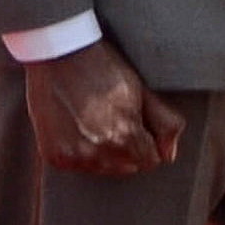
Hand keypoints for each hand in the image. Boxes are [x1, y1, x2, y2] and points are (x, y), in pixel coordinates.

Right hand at [21, 39, 191, 176]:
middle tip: (115, 120)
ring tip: (96, 121)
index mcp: (125, 133)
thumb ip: (164, 123)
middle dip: (127, 149)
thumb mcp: (141, 88)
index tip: (139, 127)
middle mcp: (99, 149)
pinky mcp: (55, 156)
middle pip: (127, 167)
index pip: (149, 161)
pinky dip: (80, 153)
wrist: (60, 55)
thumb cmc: (103, 66)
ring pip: (102, 169)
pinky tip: (78, 127)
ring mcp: (75, 155)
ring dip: (103, 153)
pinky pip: (77, 167)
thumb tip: (169, 154)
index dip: (147, 143)